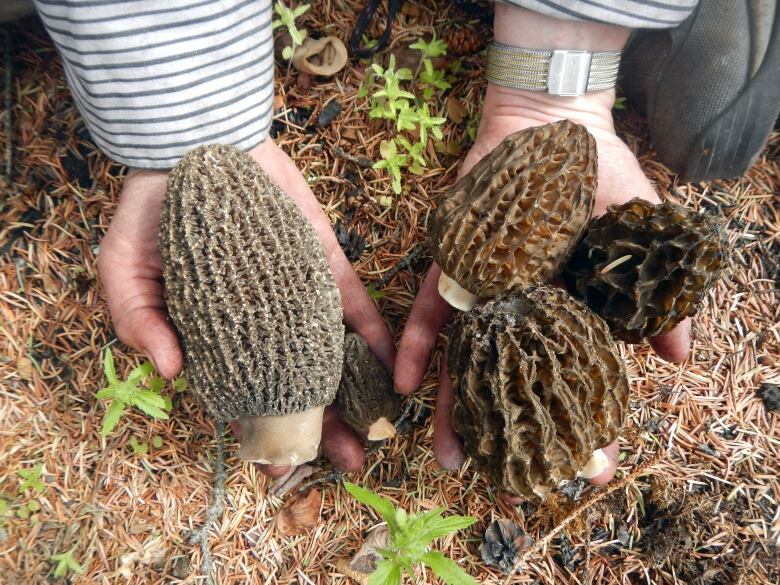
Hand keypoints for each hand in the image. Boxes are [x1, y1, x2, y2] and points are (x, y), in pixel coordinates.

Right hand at [98, 139, 395, 474]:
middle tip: (345, 461)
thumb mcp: (123, 267)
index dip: (261, 431)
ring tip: (377, 432)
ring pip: (331, 353)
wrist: (199, 140)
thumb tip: (171, 372)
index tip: (277, 468)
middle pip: (297, 383)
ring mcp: (297, 294)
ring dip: (356, 393)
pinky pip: (352, 303)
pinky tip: (392, 369)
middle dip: (321, 425)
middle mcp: (264, 322)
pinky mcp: (324, 261)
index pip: (244, 394)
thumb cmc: (152, 209)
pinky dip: (373, 335)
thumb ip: (137, 319)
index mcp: (218, 334)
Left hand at [395, 84, 691, 486]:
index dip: (583, 421)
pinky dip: (419, 343)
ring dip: (455, 405)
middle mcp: (521, 309)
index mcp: (566, 308)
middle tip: (512, 480)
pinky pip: (432, 308)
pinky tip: (408, 383)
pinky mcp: (454, 264)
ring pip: (467, 356)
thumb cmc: (600, 175)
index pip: (573, 376)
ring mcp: (485, 290)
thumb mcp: (641, 231)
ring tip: (451, 455)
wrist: (552, 125)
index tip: (592, 466)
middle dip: (513, 429)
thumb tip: (680, 357)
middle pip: (513, 379)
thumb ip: (658, 291)